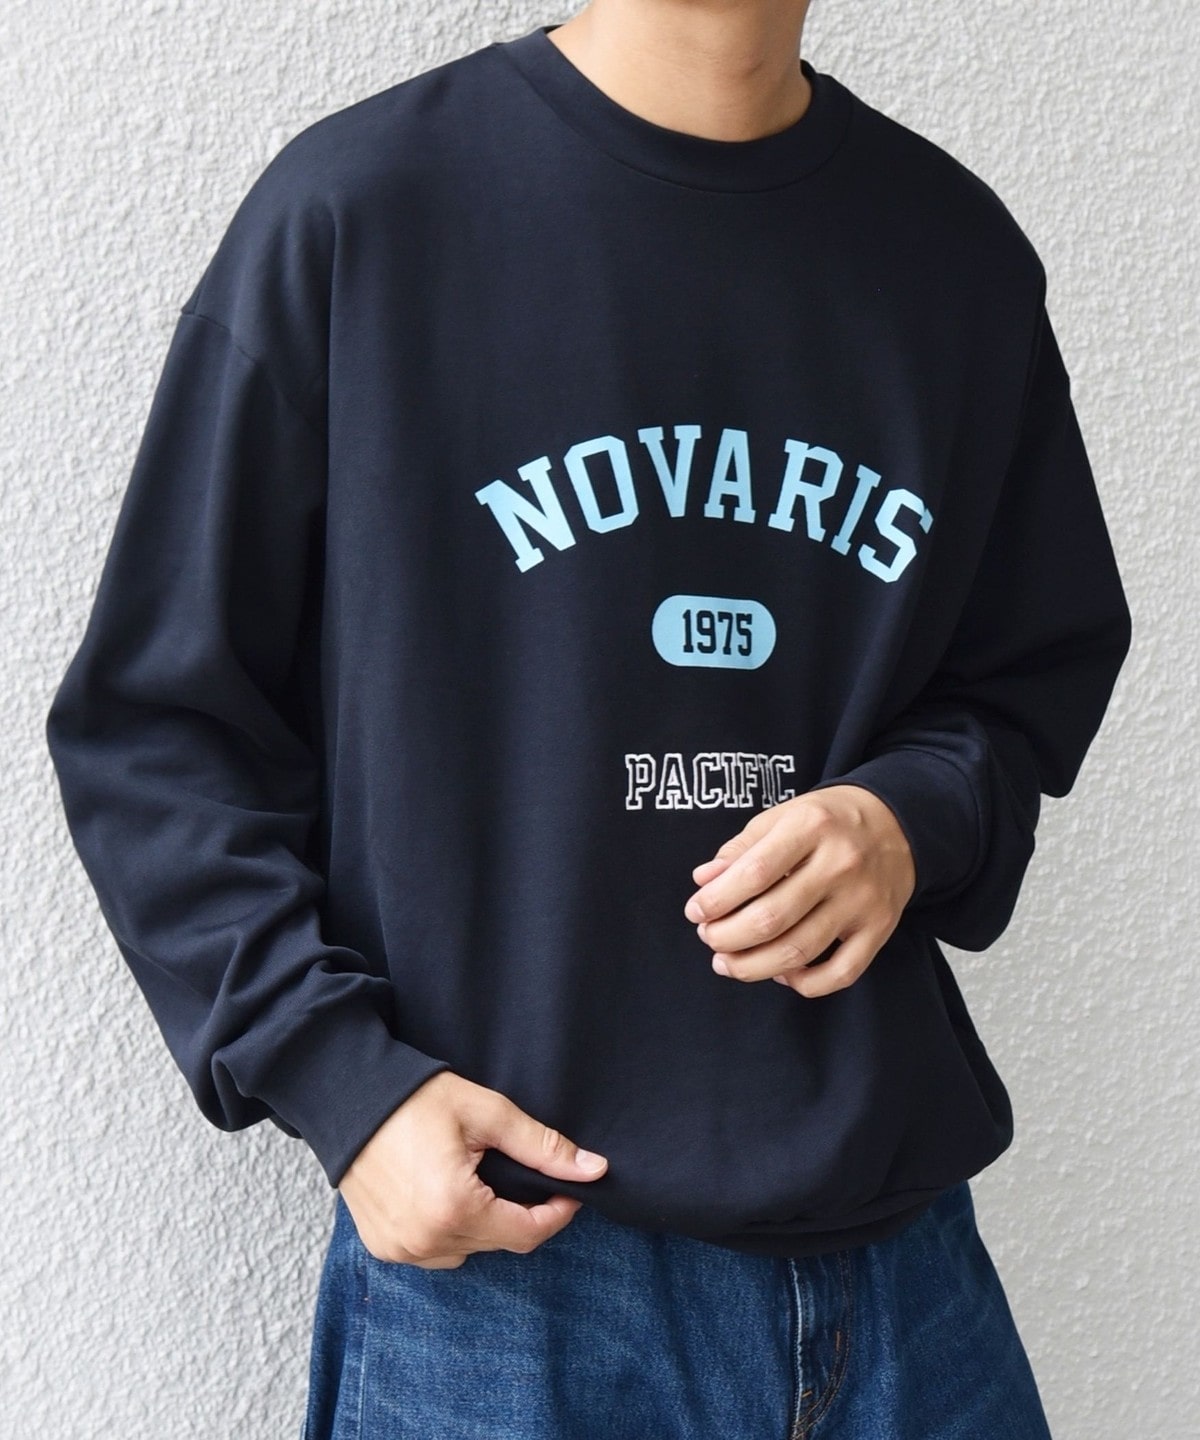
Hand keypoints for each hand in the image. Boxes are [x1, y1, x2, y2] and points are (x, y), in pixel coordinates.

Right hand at [337, 1070, 608, 1268]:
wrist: (348, 1098)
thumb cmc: (417, 1099)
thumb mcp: (487, 1113)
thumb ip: (543, 1146)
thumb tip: (595, 1170)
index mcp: (454, 1209)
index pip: (527, 1234)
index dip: (556, 1213)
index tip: (569, 1189)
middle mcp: (425, 1241)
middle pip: (499, 1243)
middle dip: (520, 1213)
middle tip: (524, 1175)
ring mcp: (401, 1250)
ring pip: (469, 1250)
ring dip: (486, 1224)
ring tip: (482, 1180)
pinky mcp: (384, 1248)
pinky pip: (436, 1251)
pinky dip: (452, 1230)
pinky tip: (449, 1194)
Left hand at [683, 785, 915, 997]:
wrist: (897, 824)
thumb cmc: (826, 822)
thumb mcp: (781, 817)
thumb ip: (740, 850)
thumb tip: (702, 881)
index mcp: (811, 827)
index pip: (753, 873)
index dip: (716, 900)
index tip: (695, 912)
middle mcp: (841, 864)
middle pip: (772, 918)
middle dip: (728, 937)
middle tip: (709, 938)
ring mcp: (863, 901)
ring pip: (800, 951)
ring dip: (753, 967)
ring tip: (727, 963)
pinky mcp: (880, 929)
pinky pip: (841, 973)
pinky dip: (805, 984)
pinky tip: (780, 973)